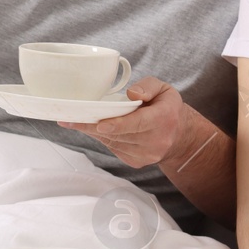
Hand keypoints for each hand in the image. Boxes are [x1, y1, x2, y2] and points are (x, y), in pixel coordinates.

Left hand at [58, 77, 192, 168]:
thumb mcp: (164, 89)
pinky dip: (102, 138)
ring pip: (113, 142)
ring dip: (94, 132)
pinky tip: (94, 129)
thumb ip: (148, 86)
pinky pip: (113, 149)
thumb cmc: (166, 108)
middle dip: (93, 126)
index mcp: (164, 118)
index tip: (100, 124)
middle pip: (119, 134)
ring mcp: (147, 154)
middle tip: (70, 118)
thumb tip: (132, 94)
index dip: (118, 125)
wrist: (178, 135)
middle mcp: (157, 140)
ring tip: (75, 121)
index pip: (138, 123)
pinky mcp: (137, 162)